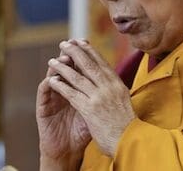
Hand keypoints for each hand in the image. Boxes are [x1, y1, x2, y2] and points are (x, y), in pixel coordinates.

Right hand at [36, 50, 90, 166]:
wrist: (67, 150)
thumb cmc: (82, 130)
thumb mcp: (95, 111)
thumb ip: (100, 96)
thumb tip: (117, 83)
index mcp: (76, 89)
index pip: (79, 68)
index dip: (84, 56)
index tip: (89, 44)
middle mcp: (63, 89)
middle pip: (66, 67)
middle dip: (70, 54)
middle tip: (74, 43)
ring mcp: (52, 97)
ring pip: (53, 76)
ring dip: (59, 67)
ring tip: (64, 59)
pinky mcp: (43, 107)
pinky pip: (43, 92)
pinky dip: (48, 84)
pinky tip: (51, 78)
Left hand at [47, 39, 135, 156]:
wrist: (130, 141)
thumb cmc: (127, 125)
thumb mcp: (124, 101)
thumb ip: (115, 90)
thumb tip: (111, 82)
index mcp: (118, 84)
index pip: (102, 62)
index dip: (90, 51)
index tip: (81, 41)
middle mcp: (110, 87)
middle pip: (89, 65)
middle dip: (75, 52)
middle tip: (65, 43)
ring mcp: (100, 97)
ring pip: (78, 77)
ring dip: (63, 68)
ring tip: (52, 60)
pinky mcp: (90, 109)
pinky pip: (72, 94)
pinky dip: (61, 86)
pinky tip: (52, 80)